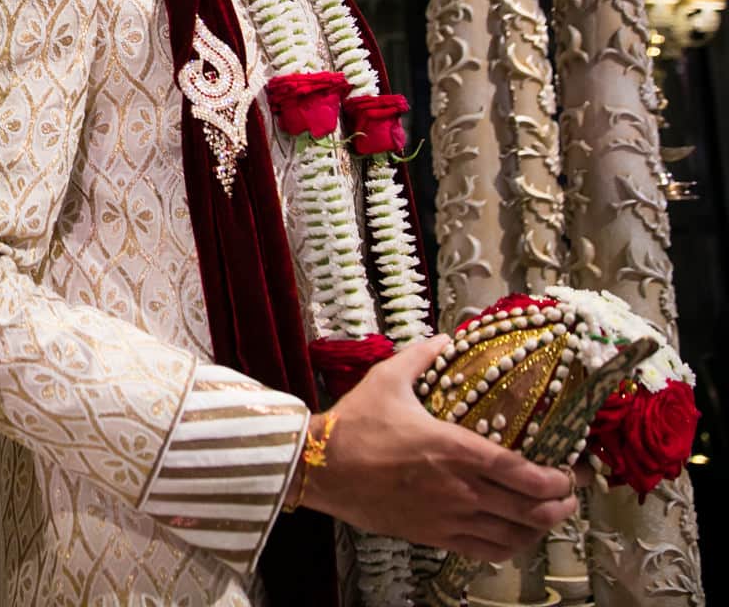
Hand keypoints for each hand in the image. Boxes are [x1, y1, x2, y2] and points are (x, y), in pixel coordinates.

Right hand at [302, 337, 580, 562]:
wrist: (321, 468)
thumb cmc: (355, 423)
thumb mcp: (387, 379)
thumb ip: (422, 356)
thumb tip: (447, 339)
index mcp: (455, 449)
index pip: (524, 473)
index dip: (557, 480)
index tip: (570, 472)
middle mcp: (461, 489)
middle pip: (530, 510)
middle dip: (560, 505)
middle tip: (569, 494)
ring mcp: (449, 517)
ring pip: (514, 536)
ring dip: (540, 528)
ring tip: (548, 516)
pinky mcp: (434, 536)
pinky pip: (486, 551)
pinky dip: (510, 547)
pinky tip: (515, 537)